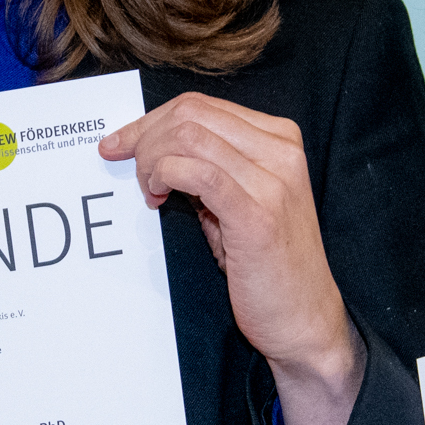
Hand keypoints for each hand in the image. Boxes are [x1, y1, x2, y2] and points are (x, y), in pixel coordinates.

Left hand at [97, 94, 362, 424]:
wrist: (304, 319)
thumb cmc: (269, 265)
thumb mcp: (242, 201)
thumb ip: (210, 168)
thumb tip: (154, 149)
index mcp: (280, 139)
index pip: (202, 105)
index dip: (151, 120)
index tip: (120, 142)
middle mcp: (281, 151)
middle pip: (191, 113)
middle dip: (144, 136)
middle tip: (126, 168)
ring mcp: (272, 180)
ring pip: (188, 137)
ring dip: (151, 160)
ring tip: (149, 192)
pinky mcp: (257, 213)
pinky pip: (196, 172)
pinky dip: (164, 177)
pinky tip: (158, 198)